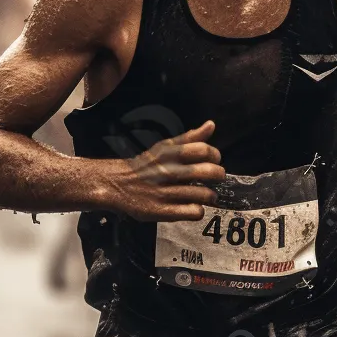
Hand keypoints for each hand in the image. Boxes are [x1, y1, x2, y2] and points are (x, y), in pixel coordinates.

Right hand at [105, 120, 225, 221]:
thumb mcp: (165, 147)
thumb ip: (189, 137)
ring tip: (206, 195)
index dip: (215, 155)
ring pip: (204, 194)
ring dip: (210, 196)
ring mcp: (165, 192)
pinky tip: (193, 207)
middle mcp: (168, 172)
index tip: (214, 160)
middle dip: (219, 175)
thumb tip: (211, 125)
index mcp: (170, 154)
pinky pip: (193, 212)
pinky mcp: (162, 211)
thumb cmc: (146, 165)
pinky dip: (198, 210)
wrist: (117, 184)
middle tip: (216, 178)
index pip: (204, 150)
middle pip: (209, 172)